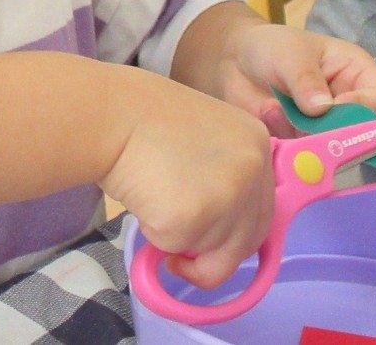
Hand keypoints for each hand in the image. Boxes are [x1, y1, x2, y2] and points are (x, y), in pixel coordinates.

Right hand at [102, 71, 274, 288]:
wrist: (112, 114)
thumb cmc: (145, 117)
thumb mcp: (205, 135)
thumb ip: (223, 173)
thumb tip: (217, 223)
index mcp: (257, 145)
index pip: (262, 210)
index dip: (234, 232)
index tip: (213, 244)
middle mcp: (252, 171)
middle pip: (245, 242)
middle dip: (212, 260)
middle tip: (180, 262)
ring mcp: (226, 196)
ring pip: (208, 249)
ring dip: (177, 238)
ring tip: (152, 193)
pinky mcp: (192, 218)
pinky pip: (173, 245)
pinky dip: (153, 233)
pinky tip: (143, 197)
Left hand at [216, 17, 375, 136]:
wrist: (235, 61)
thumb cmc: (273, 47)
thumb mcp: (290, 54)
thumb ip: (306, 79)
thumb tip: (322, 109)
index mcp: (357, 76)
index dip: (365, 112)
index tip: (334, 110)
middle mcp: (348, 107)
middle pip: (361, 135)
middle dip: (332, 133)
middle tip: (304, 124)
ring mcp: (325, 129)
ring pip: (330, 149)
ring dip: (301, 135)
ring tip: (273, 107)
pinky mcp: (302, 144)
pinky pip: (301, 155)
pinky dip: (284, 141)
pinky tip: (265, 113)